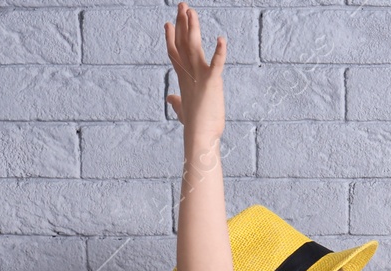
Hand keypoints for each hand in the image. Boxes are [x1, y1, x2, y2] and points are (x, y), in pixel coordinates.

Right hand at [164, 2, 225, 141]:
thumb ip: (177, 102)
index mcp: (184, 79)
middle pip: (182, 43)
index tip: (168, 22)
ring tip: (191, 11)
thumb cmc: (195, 126)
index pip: (175, 53)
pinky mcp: (212, 83)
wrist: (200, 138)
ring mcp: (199, 77)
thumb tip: (171, 99)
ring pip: (194, 46)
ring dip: (193, 28)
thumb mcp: (183, 111)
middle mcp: (189, 74)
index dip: (171, 37)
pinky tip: (222, 39)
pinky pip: (217, 64)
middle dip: (182, 24)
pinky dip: (220, 52)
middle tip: (182, 5)